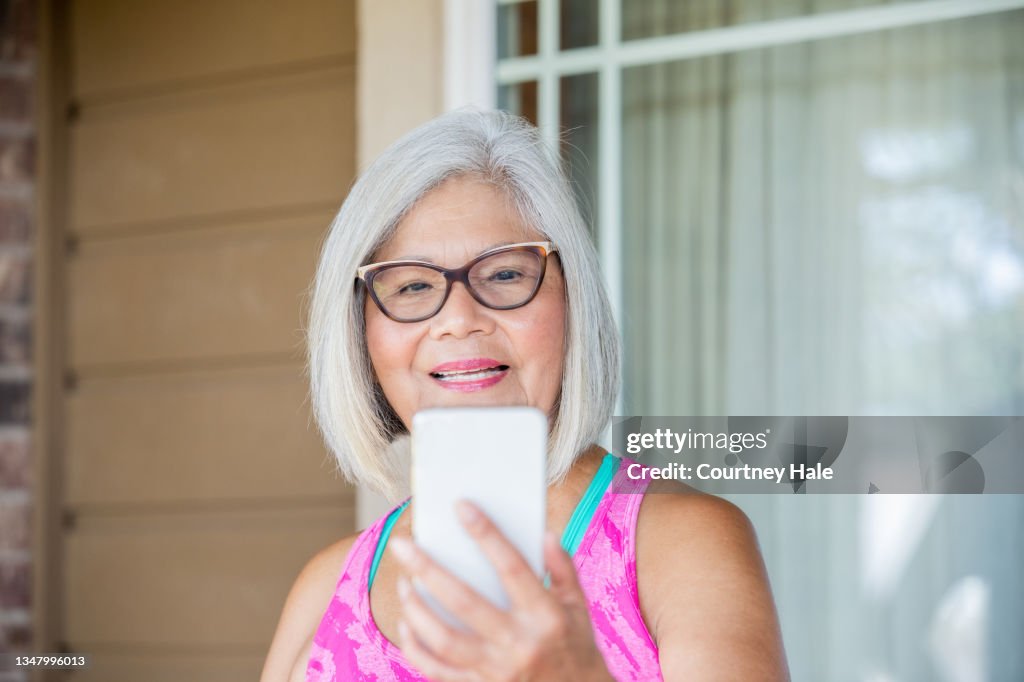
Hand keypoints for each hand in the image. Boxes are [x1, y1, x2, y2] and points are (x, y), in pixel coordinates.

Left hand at [388, 501, 613, 681]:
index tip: (461, 506)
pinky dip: (416, 647)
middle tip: (402, 545)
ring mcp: (497, 672)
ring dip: (417, 608)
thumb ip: (563, 567)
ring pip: (444, 639)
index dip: (487, 534)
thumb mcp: (578, 606)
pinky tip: (407, 623)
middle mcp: (520, 644)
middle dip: (428, 569)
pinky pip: (437, 670)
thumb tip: (543, 532)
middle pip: (464, 602)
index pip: (513, 567)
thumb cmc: (575, 645)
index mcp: (546, 616)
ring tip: (403, 582)